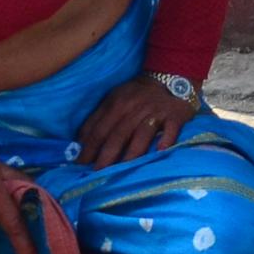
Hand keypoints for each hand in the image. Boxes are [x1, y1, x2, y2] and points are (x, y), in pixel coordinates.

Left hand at [74, 75, 200, 168]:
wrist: (168, 78)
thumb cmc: (136, 95)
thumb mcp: (113, 100)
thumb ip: (97, 119)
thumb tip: (79, 144)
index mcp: (116, 104)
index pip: (99, 129)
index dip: (88, 148)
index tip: (80, 165)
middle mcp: (134, 108)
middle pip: (118, 135)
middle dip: (106, 156)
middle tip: (97, 175)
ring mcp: (155, 112)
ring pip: (141, 135)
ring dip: (131, 154)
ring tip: (121, 172)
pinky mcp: (174, 116)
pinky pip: (170, 129)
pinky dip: (166, 139)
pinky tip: (160, 151)